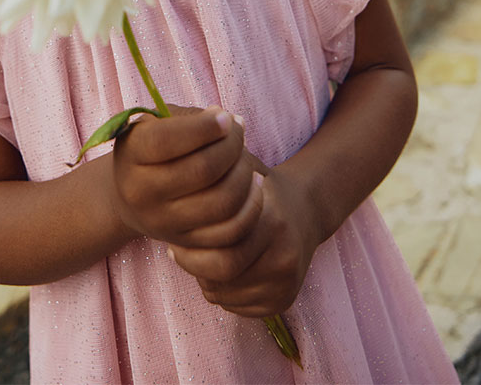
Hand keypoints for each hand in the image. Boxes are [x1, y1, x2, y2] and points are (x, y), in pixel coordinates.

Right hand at [111, 106, 252, 245]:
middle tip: (238, 133)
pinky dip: (251, 207)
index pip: (166, 140)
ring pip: (222, 202)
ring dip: (244, 174)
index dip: (204, 127)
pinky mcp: (186, 243)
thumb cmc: (153, 147)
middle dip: (232, 146)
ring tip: (245, 158)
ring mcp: (163, 223)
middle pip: (202, 170)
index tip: (225, 117)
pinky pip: (231, 232)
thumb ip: (190, 118)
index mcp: (130, 153)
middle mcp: (141, 192)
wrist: (131, 195)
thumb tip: (232, 123)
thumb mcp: (156, 123)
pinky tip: (253, 185)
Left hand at [168, 166, 320, 317]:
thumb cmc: (262, 189)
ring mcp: (287, 282)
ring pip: (226, 296)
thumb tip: (174, 183)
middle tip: (179, 251)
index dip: (190, 248)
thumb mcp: (242, 172)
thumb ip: (214, 177)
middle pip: (222, 278)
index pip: (221, 251)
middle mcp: (284, 255)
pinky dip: (223, 293)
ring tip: (202, 255)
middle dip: (194, 266)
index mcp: (273, 222)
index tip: (176, 234)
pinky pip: (238, 308)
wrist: (306, 210)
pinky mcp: (285, 300)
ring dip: (206, 280)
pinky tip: (221, 270)